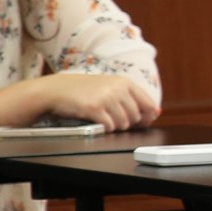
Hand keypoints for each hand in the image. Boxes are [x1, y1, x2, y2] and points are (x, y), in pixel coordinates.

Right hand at [32, 73, 159, 131]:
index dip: (147, 117)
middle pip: (136, 117)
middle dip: (127, 122)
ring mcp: (107, 98)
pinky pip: (110, 127)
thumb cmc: (82, 90)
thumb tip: (156, 112)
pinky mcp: (95, 109)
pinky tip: (96, 120)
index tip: (142, 121)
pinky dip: (104, 128)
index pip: (149, 104)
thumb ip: (131, 98)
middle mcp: (118, 89)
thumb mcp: (109, 87)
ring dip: (115, 125)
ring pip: (124, 124)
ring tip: (102, 117)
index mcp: (124, 82)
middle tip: (111, 117)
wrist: (55, 90)